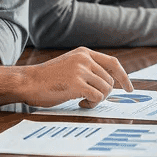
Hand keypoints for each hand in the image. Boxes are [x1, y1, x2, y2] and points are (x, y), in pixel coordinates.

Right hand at [18, 47, 132, 108]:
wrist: (27, 82)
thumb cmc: (47, 78)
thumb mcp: (70, 65)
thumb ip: (88, 69)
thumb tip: (111, 82)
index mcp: (84, 52)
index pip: (113, 63)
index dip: (124, 77)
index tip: (129, 88)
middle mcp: (84, 58)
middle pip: (110, 80)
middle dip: (105, 94)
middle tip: (91, 100)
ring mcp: (80, 70)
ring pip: (106, 89)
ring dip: (98, 100)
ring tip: (84, 101)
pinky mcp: (76, 83)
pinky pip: (97, 97)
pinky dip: (92, 104)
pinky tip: (80, 104)